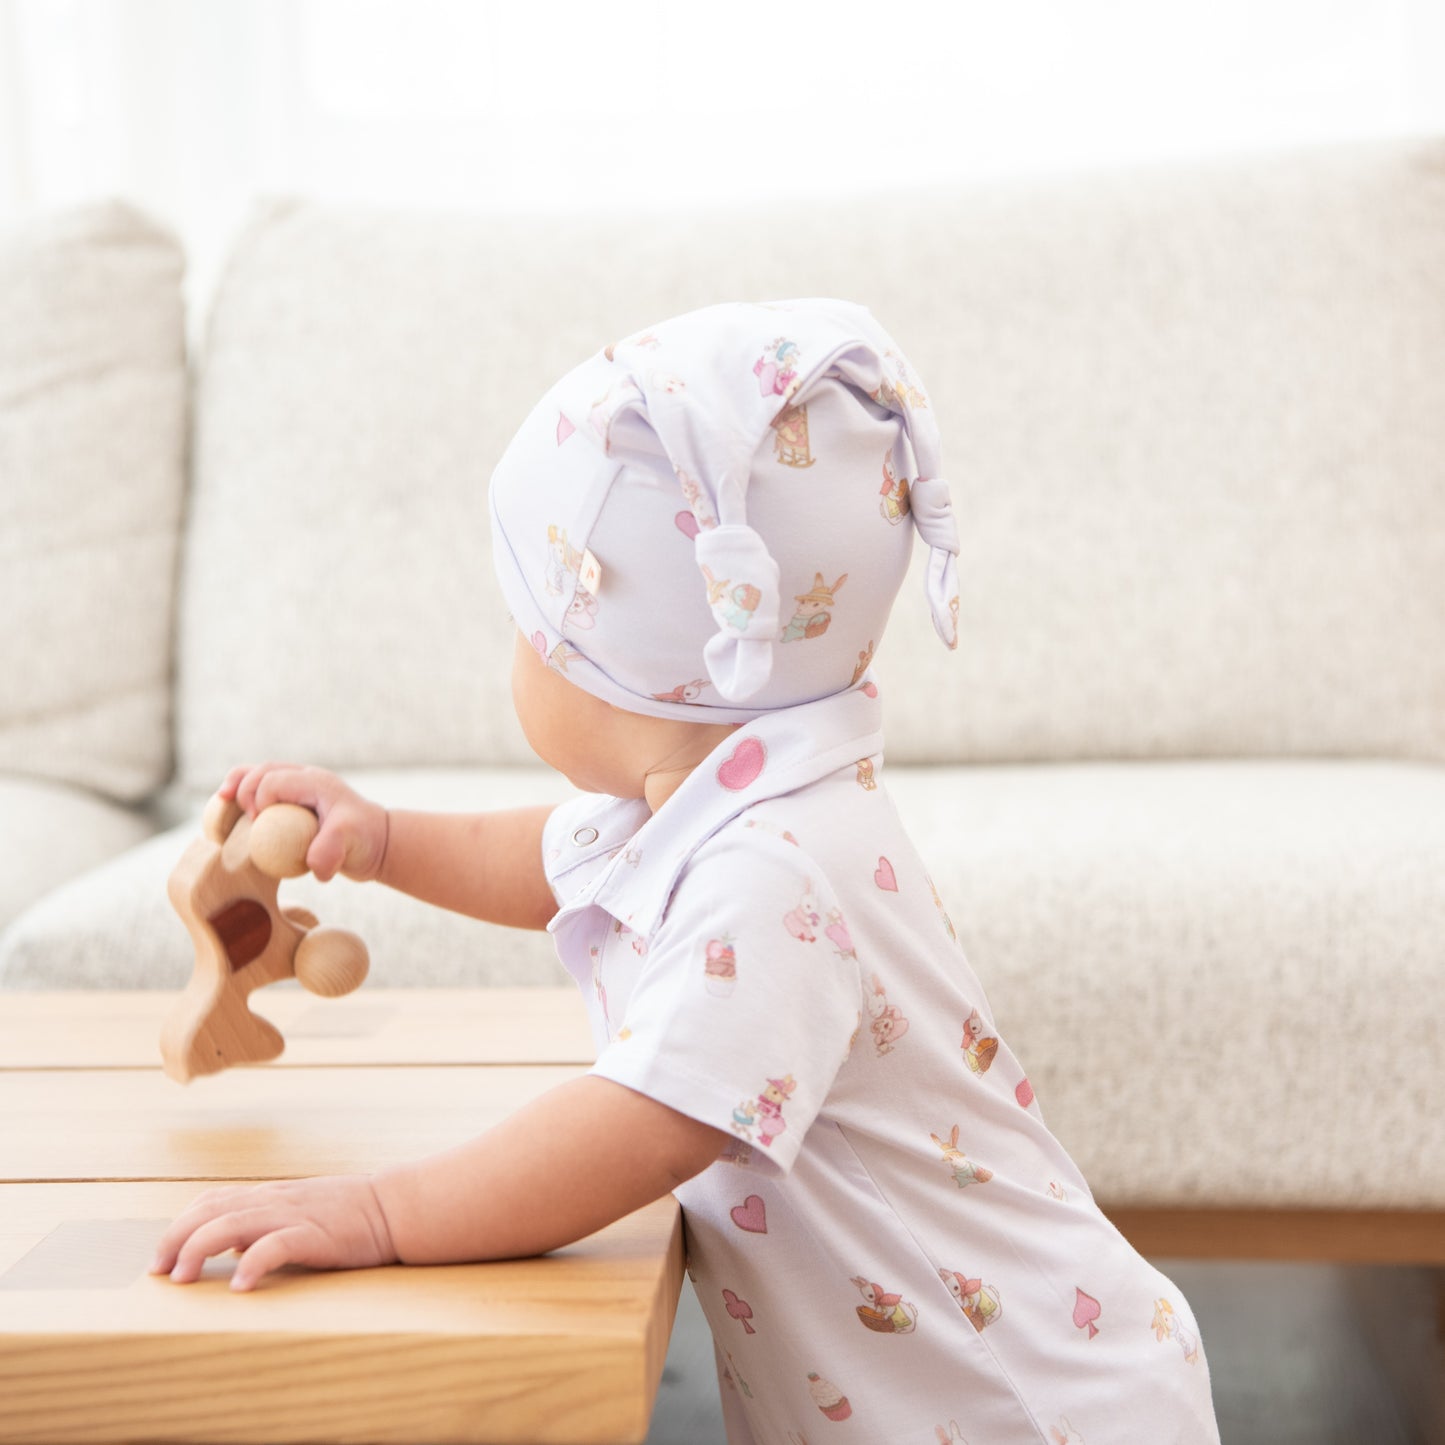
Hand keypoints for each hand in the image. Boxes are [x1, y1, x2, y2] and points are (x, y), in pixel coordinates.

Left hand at [151, 1176, 398, 1291]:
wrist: (395, 1207)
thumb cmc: (350, 1216)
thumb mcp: (301, 1212)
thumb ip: (268, 1223)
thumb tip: (234, 1247)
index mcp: (270, 1196)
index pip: (211, 1200)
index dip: (179, 1226)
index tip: (162, 1258)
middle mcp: (274, 1201)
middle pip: (209, 1211)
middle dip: (176, 1239)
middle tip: (160, 1273)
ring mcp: (293, 1215)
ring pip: (231, 1223)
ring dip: (199, 1249)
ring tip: (184, 1278)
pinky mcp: (315, 1234)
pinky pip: (276, 1246)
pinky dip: (252, 1264)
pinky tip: (241, 1288)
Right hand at [220, 763, 388, 881]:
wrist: (377, 844)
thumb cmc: (365, 840)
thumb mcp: (350, 844)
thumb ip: (331, 851)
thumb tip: (313, 866)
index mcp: (316, 782)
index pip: (274, 780)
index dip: (259, 798)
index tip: (258, 823)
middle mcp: (306, 779)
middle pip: (263, 770)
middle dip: (242, 787)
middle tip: (238, 813)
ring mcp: (299, 789)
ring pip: (260, 775)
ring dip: (238, 785)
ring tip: (220, 800)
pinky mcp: (294, 803)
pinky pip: (263, 791)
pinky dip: (245, 797)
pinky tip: (233, 814)